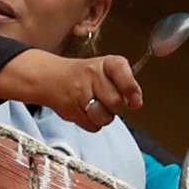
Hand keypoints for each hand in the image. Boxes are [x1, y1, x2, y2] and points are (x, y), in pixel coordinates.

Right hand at [28, 51, 142, 130]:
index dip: (131, 88)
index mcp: (106, 63)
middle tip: (109, 100)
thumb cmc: (85, 76)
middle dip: (117, 107)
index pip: (121, 71)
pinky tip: (86, 110)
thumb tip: (136, 102)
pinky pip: (92, 126)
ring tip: (96, 105)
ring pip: (104, 116)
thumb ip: (127, 85)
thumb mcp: (109, 71)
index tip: (135, 99)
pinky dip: (92, 122)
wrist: (52, 78)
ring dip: (104, 116)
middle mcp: (92, 75)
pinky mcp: (71, 110)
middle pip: (116, 101)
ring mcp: (80, 92)